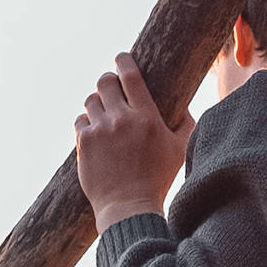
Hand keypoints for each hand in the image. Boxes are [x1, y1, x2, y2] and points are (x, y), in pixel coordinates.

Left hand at [76, 52, 192, 234]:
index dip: (123, 61)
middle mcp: (121, 119)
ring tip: (104, 113)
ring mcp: (100, 130)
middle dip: (108, 82)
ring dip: (97, 103)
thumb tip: (182, 105)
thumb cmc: (158, 180)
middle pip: (105, 82)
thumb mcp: (180, 150)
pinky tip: (95, 132)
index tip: (121, 58)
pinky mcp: (84, 143)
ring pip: (91, 100)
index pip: (130, 75)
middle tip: (112, 89)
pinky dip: (86, 123)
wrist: (129, 208)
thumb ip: (186, 123)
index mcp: (146, 117)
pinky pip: (80, 121)